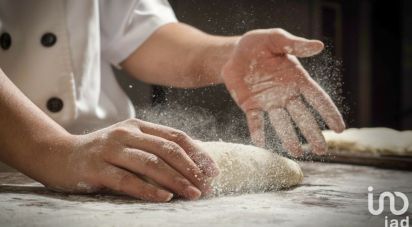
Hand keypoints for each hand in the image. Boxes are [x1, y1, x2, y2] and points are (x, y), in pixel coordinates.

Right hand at [37, 119, 218, 201]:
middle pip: (167, 149)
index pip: (175, 136)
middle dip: (191, 169)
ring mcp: (110, 149)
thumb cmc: (101, 152)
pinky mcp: (96, 168)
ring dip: (176, 180)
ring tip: (193, 194)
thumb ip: (153, 149)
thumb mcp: (128, 143)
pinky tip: (165, 198)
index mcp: (138, 126)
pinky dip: (148, 190)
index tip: (213, 170)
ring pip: (150, 164)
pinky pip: (127, 180)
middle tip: (206, 186)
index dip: (197, 153)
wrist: (58, 155)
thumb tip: (190, 166)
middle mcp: (126, 133)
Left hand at [222, 28, 344, 155]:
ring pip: (281, 122)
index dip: (328, 112)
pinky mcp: (250, 106)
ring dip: (288, 137)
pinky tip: (261, 143)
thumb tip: (318, 46)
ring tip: (296, 152)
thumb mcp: (275, 39)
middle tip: (321, 151)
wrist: (233, 53)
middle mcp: (285, 94)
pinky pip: (255, 120)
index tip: (340, 129)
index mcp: (296, 79)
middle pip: (302, 116)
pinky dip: (258, 131)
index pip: (317, 98)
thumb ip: (294, 44)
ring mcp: (268, 102)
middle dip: (312, 133)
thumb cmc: (258, 45)